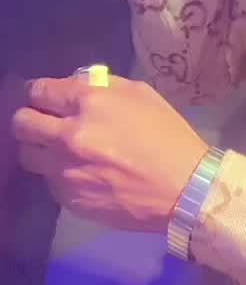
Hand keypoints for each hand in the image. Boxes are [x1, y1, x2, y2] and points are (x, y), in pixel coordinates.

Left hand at [12, 77, 207, 232]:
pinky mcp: (69, 199)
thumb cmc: (168, 135)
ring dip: (39, 148)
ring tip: (58, 150)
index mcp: (90, 102)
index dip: (38, 92)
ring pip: (27, 154)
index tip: (43, 97)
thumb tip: (76, 86)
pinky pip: (48, 181)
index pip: (40, 91)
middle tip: (43, 122)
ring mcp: (66, 170)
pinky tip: (81, 173)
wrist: (184, 189)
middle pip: (22, 123)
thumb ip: (104, 86)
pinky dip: (58, 174)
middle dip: (29, 118)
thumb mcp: (142, 94)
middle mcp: (69, 135)